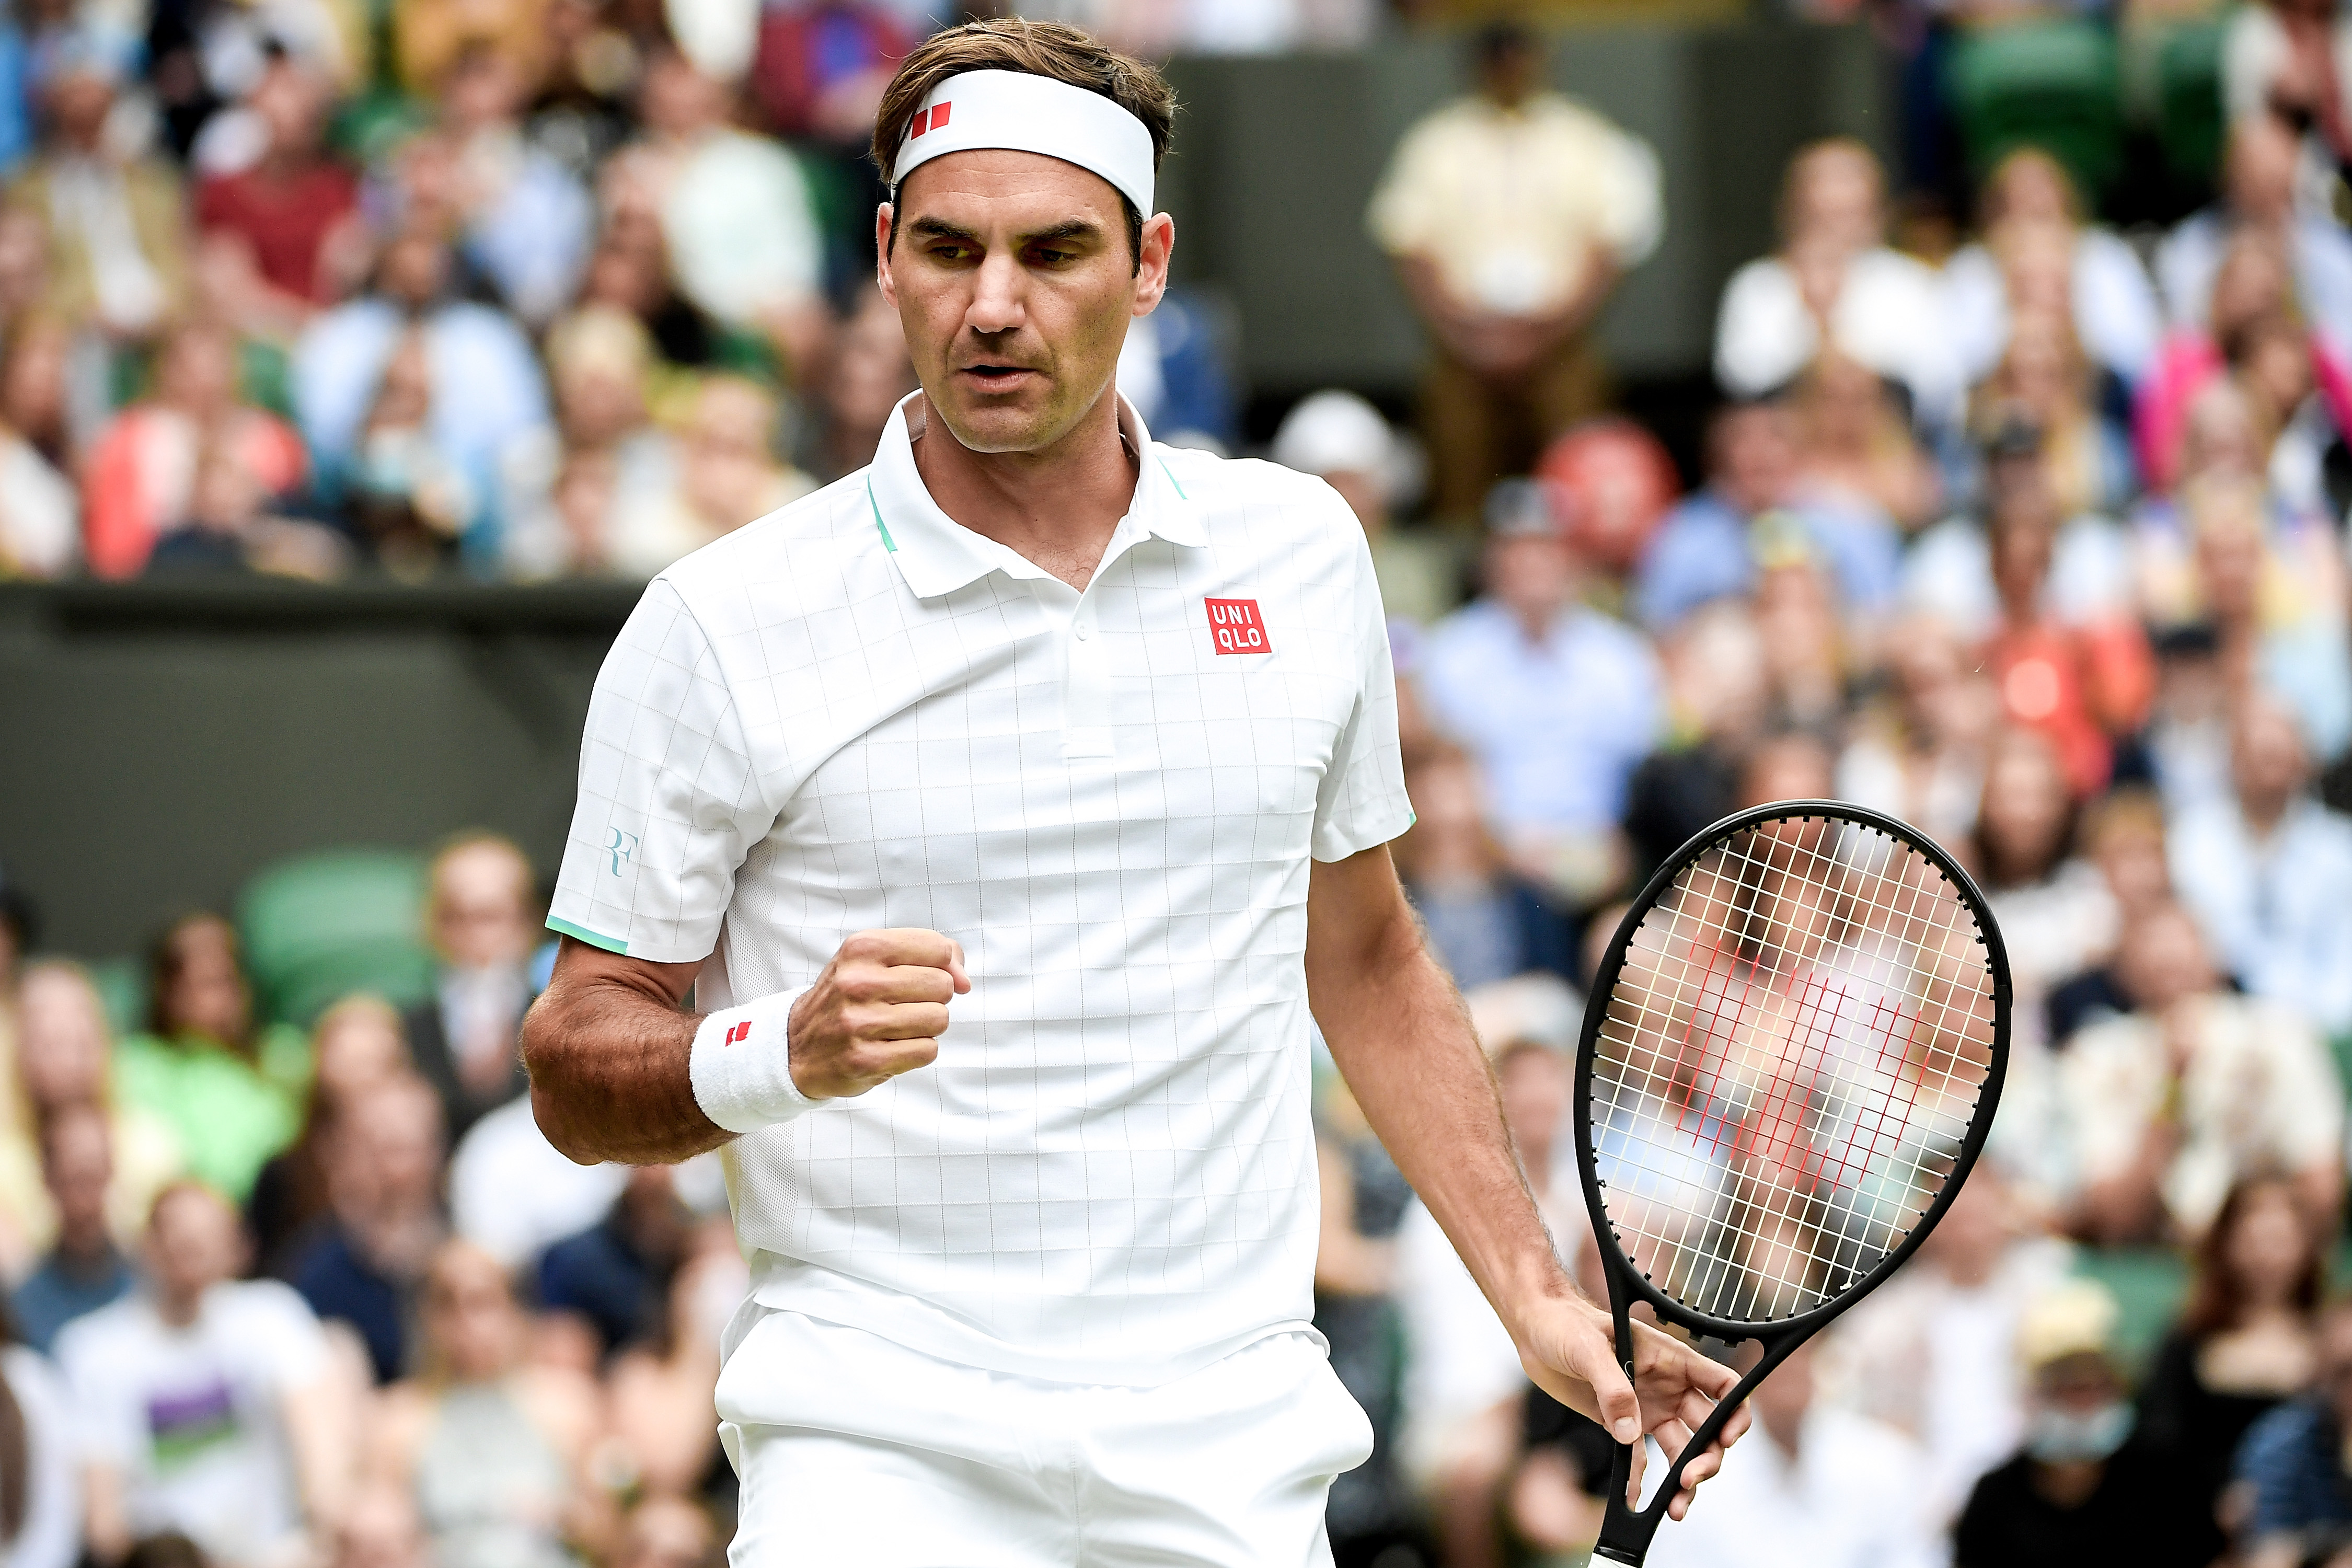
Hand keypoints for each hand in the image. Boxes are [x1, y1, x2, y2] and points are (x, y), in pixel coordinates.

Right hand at [785, 928, 969, 1099]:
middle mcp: (858, 982)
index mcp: (862, 948)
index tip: (919, 976)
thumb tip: (965, 981)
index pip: (938, 948)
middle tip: (902, 1004)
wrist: (796, 1045)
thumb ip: (932, 955)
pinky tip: (891, 1046)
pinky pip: (927, 1050)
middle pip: (943, 985)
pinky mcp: (865, 1059)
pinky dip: (917, 1050)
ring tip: (896, 1026)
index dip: (940, 965)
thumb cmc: (847, 997)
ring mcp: (860, 1023)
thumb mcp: (877, 959)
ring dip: (926, 1026)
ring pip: (939, 1019)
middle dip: (932, 998)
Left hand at [1514, 1292, 1749, 1520]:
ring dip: (1682, 1479)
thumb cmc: (1566, 1324)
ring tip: (1676, 1508)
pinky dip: (1639, 1482)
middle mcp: (1667, 1387)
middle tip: (1690, 1481)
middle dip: (1707, 1458)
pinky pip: (1637, 1459)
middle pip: (1706, 1428)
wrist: (1536, 1329)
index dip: (1735, 1413)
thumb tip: (1629, 1432)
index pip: (1722, 1385)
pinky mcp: (1620, 1424)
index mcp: (1671, 1360)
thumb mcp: (1588, 1349)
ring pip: (1679, 1450)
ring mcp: (1647, 1408)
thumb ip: (1613, 1387)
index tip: (1727, 1440)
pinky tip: (1636, 1502)